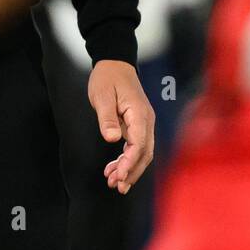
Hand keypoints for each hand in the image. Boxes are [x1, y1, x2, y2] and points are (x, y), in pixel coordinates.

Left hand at [87, 60, 154, 193]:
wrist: (115, 63)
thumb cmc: (108, 77)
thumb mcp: (102, 95)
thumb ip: (107, 117)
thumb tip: (112, 138)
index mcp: (139, 113)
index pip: (139, 143)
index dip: (130, 162)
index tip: (118, 175)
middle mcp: (146, 120)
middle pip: (145, 152)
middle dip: (132, 171)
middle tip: (116, 186)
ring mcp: (144, 123)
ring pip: (142, 152)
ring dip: (130, 169)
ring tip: (113, 182)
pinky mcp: (138, 125)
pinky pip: (137, 147)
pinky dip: (128, 160)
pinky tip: (114, 169)